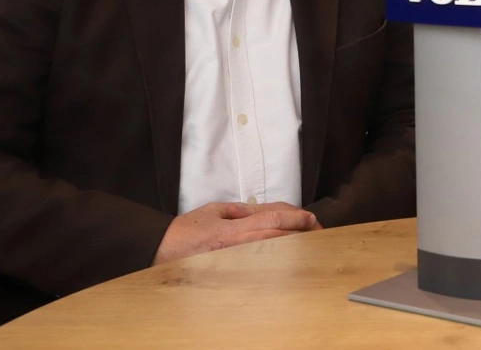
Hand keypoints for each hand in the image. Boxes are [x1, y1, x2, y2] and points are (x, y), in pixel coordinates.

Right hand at [152, 201, 320, 264]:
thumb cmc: (188, 230)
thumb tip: (265, 209)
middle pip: (278, 237)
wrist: (162, 250)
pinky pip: (260, 264)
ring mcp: (235, 259)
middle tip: (318, 231)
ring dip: (293, 246)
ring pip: (272, 251)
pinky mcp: (231, 270)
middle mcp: (237, 245)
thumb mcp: (216, 210)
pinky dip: (277, 258)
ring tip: (309, 243)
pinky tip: (288, 257)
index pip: (272, 219)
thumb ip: (242, 210)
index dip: (295, 217)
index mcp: (234, 228)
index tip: (311, 217)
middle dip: (301, 233)